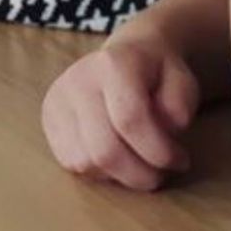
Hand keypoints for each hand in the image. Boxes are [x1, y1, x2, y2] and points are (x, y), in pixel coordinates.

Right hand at [41, 37, 199, 191]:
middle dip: (140, 174)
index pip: (130, 120)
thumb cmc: (156, 73)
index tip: (181, 160)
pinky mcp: (48, 117)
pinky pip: (71, 163)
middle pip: (104, 149)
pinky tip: (115, 155)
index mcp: (112, 65)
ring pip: (86, 162)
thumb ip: (179, 104)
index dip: (160, 151)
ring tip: (138, 161)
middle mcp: (77, 80)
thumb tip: (166, 131)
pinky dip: (98, 171)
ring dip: (119, 175)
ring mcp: (58, 99)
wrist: (124, 56)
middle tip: (161, 173)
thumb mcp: (182, 80)